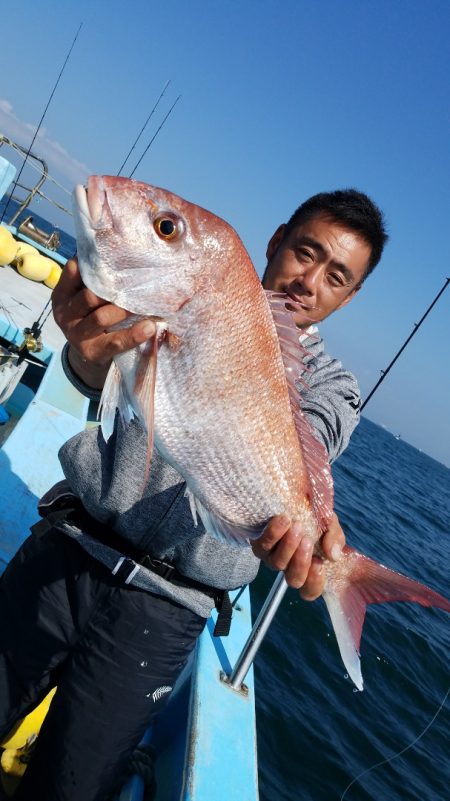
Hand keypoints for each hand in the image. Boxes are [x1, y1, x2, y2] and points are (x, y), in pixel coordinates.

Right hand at [52, 259, 155, 387]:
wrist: (88, 354)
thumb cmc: (91, 316)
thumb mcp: (85, 297)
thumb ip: (93, 280)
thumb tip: (120, 251)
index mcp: (62, 294)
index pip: (73, 272)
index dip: (93, 263)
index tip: (118, 258)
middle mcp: (64, 314)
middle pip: (89, 296)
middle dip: (113, 290)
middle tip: (136, 283)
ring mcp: (76, 335)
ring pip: (101, 318)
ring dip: (124, 310)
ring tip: (143, 304)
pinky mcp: (92, 352)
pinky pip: (115, 342)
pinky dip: (134, 334)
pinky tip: (149, 327)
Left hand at [251, 512, 344, 600]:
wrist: (289, 497)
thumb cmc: (312, 515)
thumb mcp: (329, 524)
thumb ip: (334, 537)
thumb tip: (332, 555)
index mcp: (308, 567)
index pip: (310, 590)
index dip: (315, 582)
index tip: (319, 562)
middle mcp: (289, 566)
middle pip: (294, 580)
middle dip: (302, 562)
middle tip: (308, 540)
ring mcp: (272, 557)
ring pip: (278, 563)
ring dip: (289, 546)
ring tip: (297, 526)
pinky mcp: (259, 544)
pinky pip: (264, 545)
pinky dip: (275, 533)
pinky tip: (284, 520)